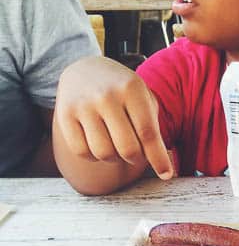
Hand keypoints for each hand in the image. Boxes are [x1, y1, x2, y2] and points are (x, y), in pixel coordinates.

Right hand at [55, 56, 172, 179]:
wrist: (85, 70)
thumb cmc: (122, 93)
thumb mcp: (143, 98)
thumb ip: (153, 128)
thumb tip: (163, 169)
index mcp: (131, 88)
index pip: (147, 133)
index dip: (158, 158)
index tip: (166, 175)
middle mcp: (106, 95)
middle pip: (127, 149)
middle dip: (136, 159)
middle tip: (135, 154)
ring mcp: (83, 104)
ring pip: (104, 153)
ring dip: (114, 158)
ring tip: (115, 144)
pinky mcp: (64, 114)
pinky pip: (82, 152)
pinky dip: (93, 156)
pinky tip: (97, 142)